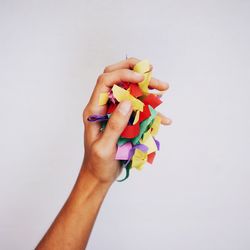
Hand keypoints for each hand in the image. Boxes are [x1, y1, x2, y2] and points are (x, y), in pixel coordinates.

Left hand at [81, 57, 170, 183]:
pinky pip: (139, 109)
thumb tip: (127, 103)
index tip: (142, 79)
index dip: (123, 75)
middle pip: (117, 79)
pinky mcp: (125, 120)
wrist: (99, 175)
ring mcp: (115, 112)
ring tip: (164, 89)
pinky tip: (164, 118)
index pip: (105, 81)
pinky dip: (151, 110)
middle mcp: (104, 107)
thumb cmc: (97, 164)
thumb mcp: (104, 148)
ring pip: (130, 92)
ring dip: (147, 88)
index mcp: (95, 110)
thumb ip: (115, 126)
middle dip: (134, 72)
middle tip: (152, 71)